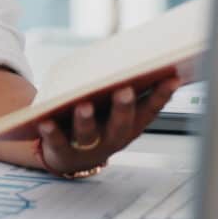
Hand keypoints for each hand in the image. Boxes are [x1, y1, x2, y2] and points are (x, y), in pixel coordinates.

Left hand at [37, 78, 182, 174]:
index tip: (172, 78)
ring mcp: (87, 147)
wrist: (69, 157)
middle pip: (120, 124)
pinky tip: (45, 121)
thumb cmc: (98, 124)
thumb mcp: (115, 110)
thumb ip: (128, 92)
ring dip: (87, 120)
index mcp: (129, 126)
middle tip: (125, 90)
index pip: (149, 111)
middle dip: (124, 107)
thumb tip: (142, 61)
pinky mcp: (61, 151)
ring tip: (83, 105)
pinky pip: (56, 142)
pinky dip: (52, 132)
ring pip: (88, 134)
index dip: (161, 96)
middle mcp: (111, 138)